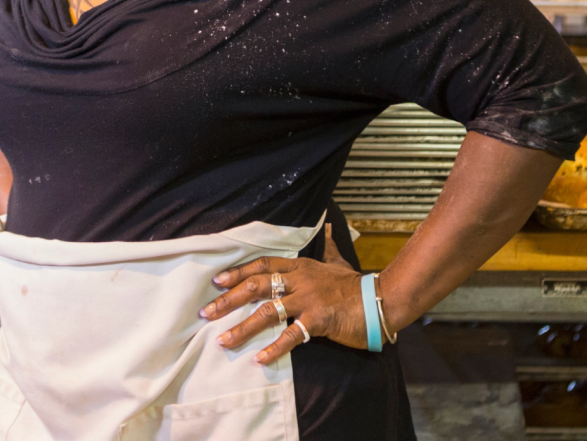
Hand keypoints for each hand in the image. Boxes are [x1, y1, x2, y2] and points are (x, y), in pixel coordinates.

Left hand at [199, 225, 367, 364]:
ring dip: (243, 327)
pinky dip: (274, 348)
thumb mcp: (337, 261)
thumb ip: (327, 247)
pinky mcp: (318, 321)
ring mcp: (308, 300)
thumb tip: (328, 226)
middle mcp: (299, 280)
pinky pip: (291, 336)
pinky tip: (259, 358)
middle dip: (229, 299)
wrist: (379, 300)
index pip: (262, 265)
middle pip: (257, 286)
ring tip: (223, 340)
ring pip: (268, 311)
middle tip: (207, 312)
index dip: (238, 272)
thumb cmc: (354, 284)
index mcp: (300, 266)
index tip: (217, 281)